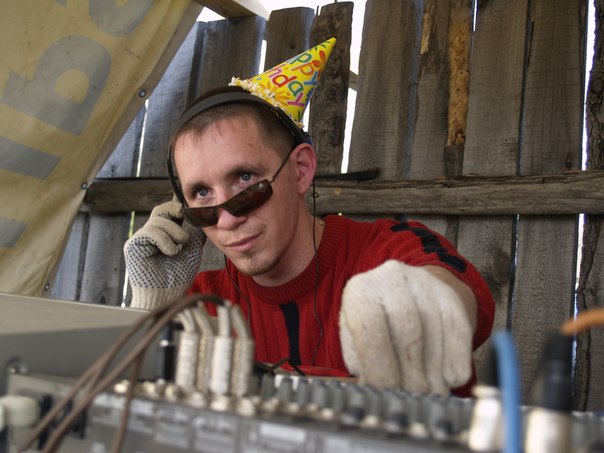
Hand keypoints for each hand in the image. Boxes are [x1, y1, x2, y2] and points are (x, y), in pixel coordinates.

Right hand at [124, 200, 205, 309]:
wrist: (168, 296)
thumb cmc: (178, 277)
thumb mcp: (193, 250)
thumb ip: (195, 234)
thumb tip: (201, 216)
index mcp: (164, 235)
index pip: (169, 213)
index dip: (178, 207)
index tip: (190, 206)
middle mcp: (151, 235)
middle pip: (161, 210)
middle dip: (175, 210)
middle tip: (185, 215)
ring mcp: (141, 239)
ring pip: (158, 220)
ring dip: (174, 231)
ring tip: (181, 245)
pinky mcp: (134, 245)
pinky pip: (150, 232)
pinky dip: (164, 240)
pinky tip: (171, 252)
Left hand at [339, 260, 473, 394]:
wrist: (407, 293)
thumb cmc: (376, 323)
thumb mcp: (356, 336)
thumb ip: (360, 360)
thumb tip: (371, 388)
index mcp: (360, 290)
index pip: (369, 327)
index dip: (379, 363)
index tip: (386, 391)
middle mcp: (391, 278)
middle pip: (406, 330)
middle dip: (410, 372)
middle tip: (412, 397)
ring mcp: (423, 283)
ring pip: (433, 332)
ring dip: (434, 371)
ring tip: (429, 393)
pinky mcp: (449, 294)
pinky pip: (457, 330)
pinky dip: (455, 359)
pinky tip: (450, 378)